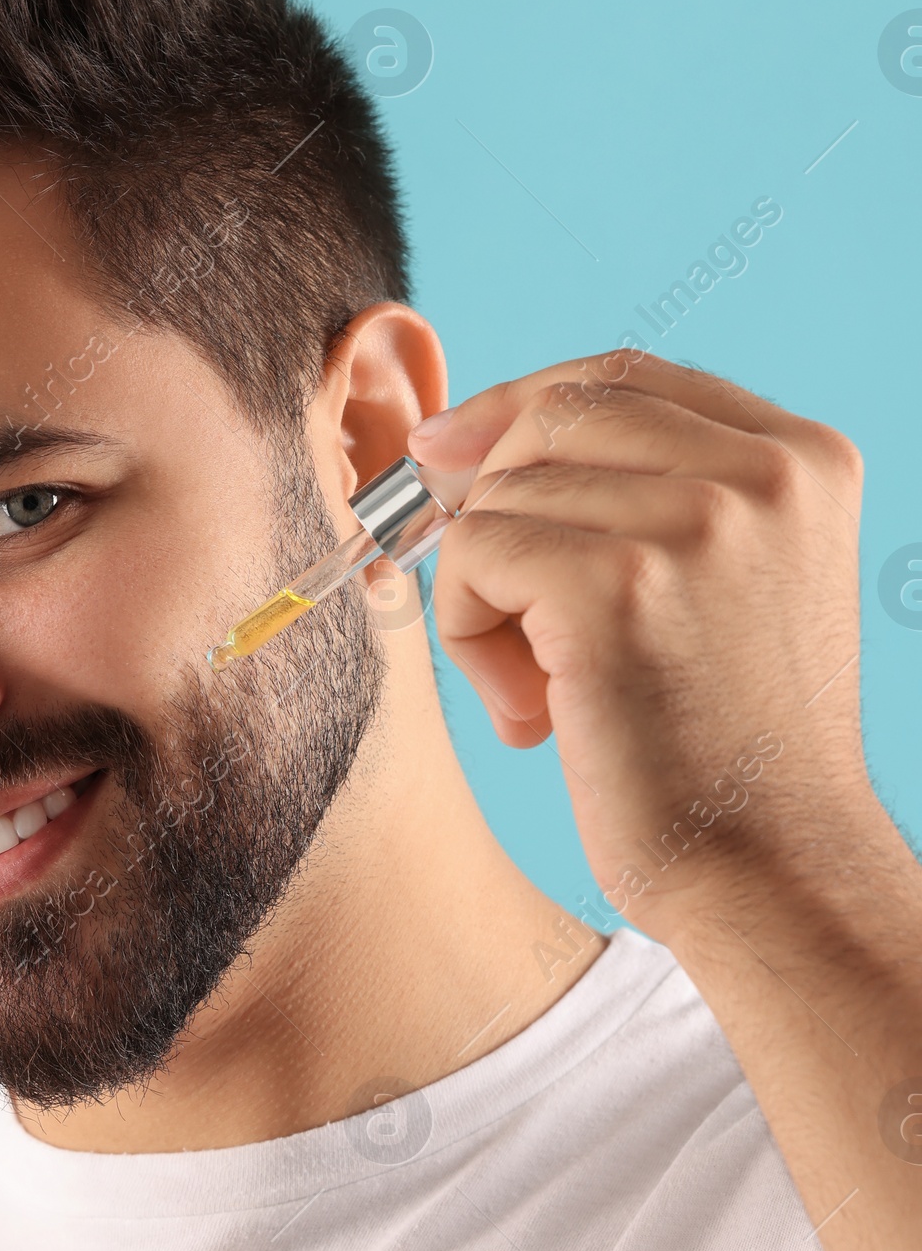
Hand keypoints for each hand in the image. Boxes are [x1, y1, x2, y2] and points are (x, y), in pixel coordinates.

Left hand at [408, 349, 876, 932]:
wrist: (771, 873)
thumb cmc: (725, 752)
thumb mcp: (723, 589)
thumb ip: (640, 500)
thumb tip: (451, 437)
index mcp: (803, 457)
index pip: (624, 377)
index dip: (518, 409)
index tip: (447, 459)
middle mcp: (763, 472)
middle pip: (550, 418)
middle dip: (492, 509)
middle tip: (508, 624)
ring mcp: (695, 521)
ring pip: (498, 493)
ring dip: (484, 598)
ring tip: (541, 694)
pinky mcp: (617, 586)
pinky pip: (472, 555)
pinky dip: (468, 634)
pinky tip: (531, 715)